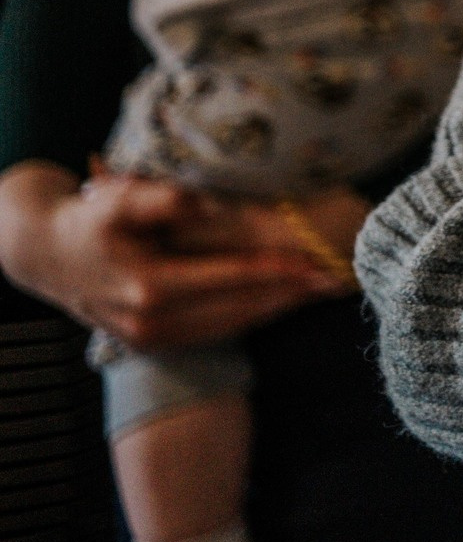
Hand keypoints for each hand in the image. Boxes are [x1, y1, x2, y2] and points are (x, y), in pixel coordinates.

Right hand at [0, 161, 342, 348]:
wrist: (45, 252)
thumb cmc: (90, 216)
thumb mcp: (120, 199)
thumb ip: (166, 200)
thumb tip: (213, 203)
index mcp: (151, 287)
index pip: (234, 279)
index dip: (281, 271)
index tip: (322, 263)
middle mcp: (154, 321)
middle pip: (242, 308)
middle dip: (293, 294)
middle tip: (339, 278)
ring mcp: (152, 338)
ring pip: (233, 324)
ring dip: (279, 308)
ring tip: (321, 289)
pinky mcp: (153, 342)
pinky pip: (215, 332)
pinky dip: (251, 316)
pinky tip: (280, 300)